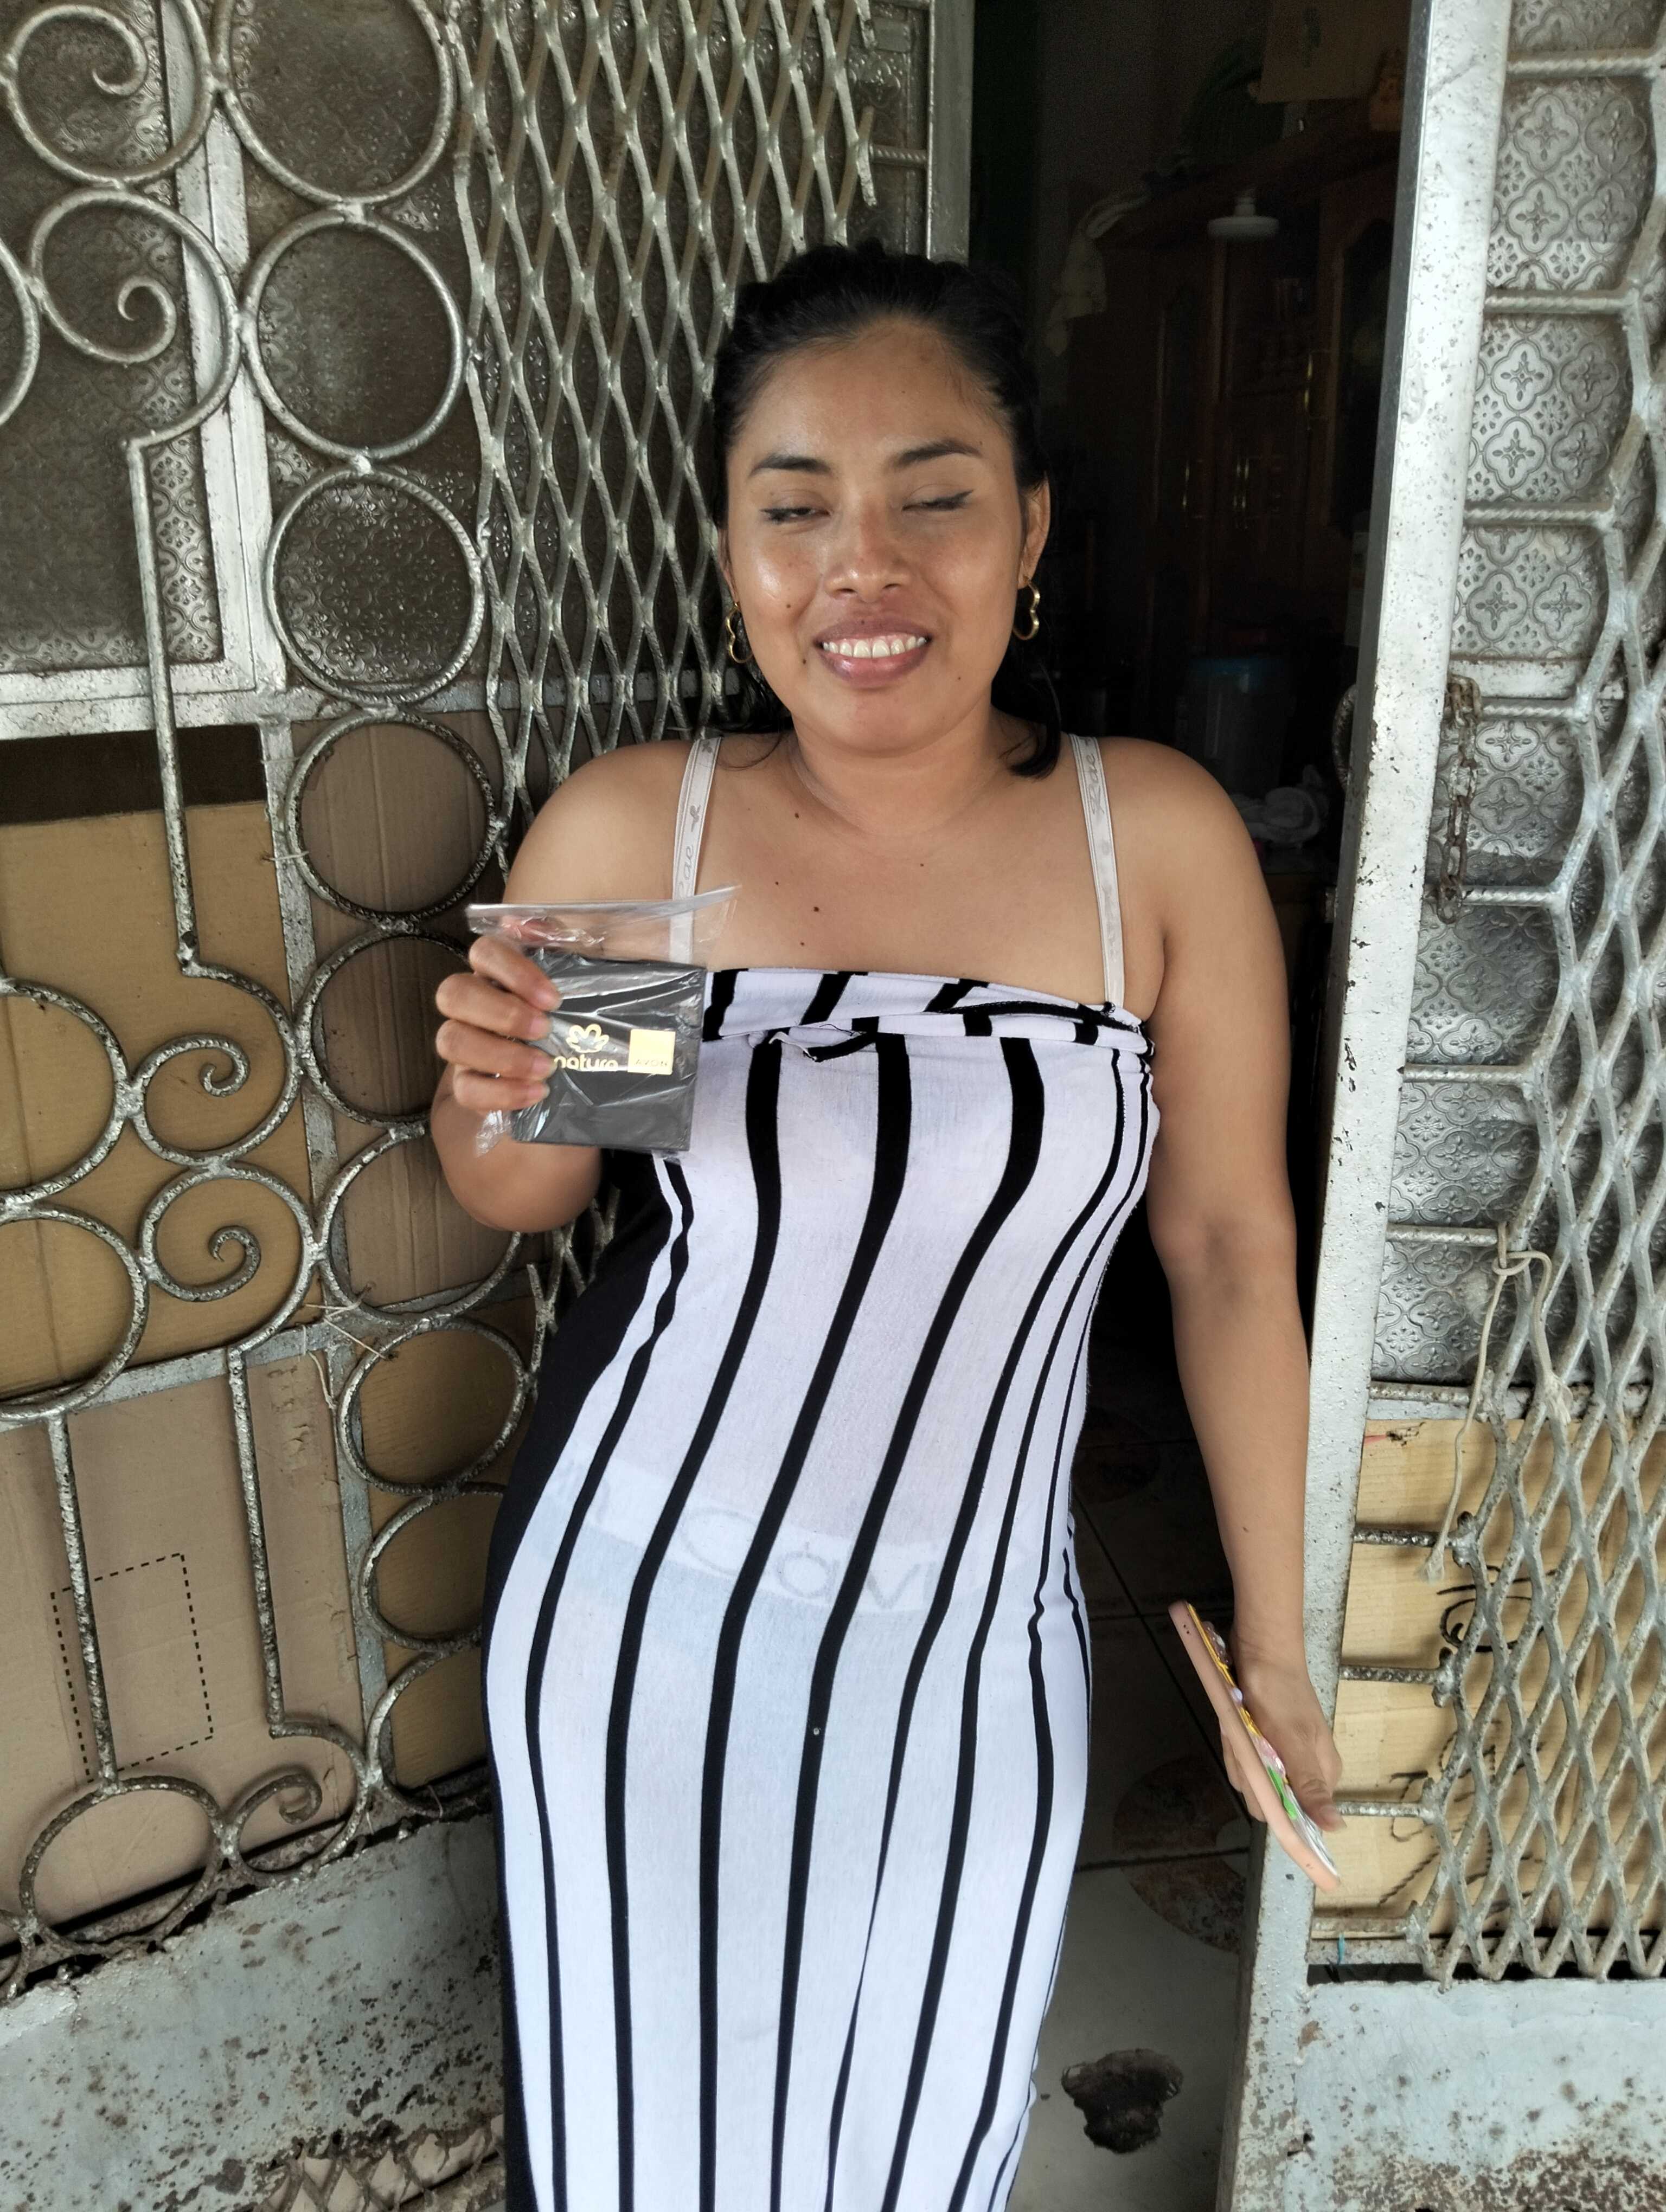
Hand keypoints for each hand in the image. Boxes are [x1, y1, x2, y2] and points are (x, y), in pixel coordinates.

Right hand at [434, 936, 560, 1118]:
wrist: (577, 1071)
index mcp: (497, 972)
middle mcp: (472, 1004)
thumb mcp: (582, 975)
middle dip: (500, 1013)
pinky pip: (466, 1090)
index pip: (483, 951)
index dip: (513, 971)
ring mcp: (465, 1045)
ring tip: (546, 1068)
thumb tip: (525, 924)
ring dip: (500, 1056)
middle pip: (453, 993)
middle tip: (544, 1029)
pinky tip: (537, 1092)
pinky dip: (502, 1093)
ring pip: (450, 1040)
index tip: (553, 998)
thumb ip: (560, 944)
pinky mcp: (469, 1085)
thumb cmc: (574, 1014)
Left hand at [1219, 1637, 1343, 1832]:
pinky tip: (1236, 1721)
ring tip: (1243, 1724)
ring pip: (1249, 1775)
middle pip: (1266, 1797)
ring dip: (1238, 1753)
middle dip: (1249, 1772)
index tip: (1261, 1770)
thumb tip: (1336, 1828)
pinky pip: (1242, 1756)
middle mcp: (1303, 1770)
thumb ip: (1311, 1785)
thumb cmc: (1281, 1693)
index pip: (1294, 1816)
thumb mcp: (1294, 1741)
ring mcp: (1281, 1755)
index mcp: (1321, 1774)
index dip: (1270, 1801)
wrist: (1263, 1649)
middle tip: (1250, 1738)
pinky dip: (1234, 1741)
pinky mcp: (1262, 1741)